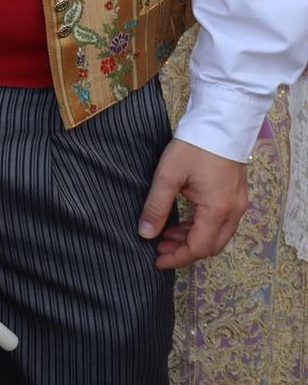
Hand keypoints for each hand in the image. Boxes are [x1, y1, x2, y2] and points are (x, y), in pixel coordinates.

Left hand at [140, 137, 249, 268]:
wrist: (222, 123)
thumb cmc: (194, 146)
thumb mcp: (167, 175)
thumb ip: (156, 206)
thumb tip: (145, 234)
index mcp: (217, 210)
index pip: (198, 248)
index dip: (177, 258)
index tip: (157, 261)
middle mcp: (233, 212)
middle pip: (211, 246)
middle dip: (185, 251)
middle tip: (159, 248)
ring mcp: (238, 204)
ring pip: (217, 236)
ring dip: (193, 240)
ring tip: (166, 235)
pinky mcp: (237, 196)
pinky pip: (221, 223)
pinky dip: (202, 228)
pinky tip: (183, 222)